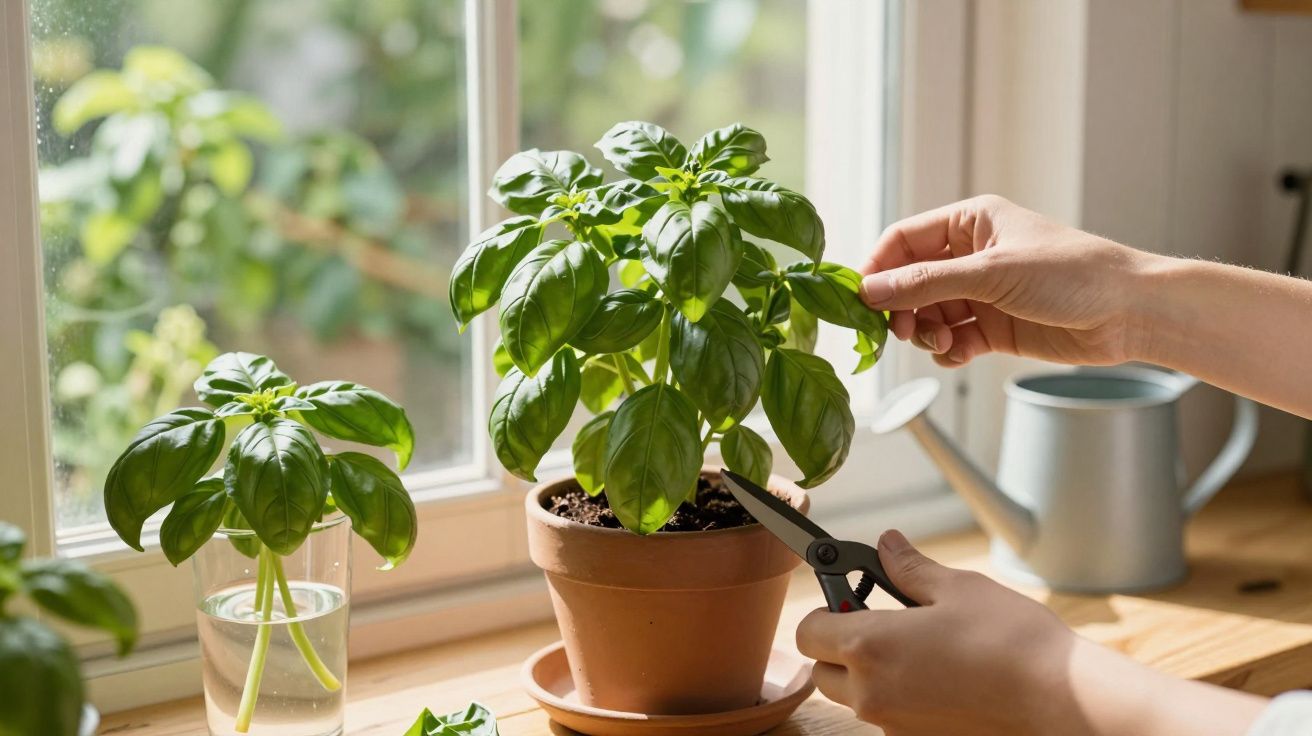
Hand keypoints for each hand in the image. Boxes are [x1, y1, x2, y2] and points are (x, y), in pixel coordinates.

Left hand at [797, 530, 1078, 734]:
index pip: (808, 630)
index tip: (851, 595)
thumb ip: (908, 568)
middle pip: (822, 669)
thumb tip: (886, 545)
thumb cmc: (1010, 641)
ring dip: (866, 673)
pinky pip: (887, 717)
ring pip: (852, 697)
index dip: (825, 609)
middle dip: (840, 644)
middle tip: (881, 620)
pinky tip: (937, 676)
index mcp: (869, 647)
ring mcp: (893, 725)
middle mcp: (871, 693)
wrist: (1059, 700)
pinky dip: (897, 696)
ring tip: (915, 648)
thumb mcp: (957, 588)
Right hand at [858, 195, 1151, 366]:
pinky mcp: (994, 329)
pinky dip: (947, 351)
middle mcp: (971, 256)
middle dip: (901, 308)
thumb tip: (869, 291)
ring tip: (940, 343)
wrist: (1131, 313)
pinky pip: (951, 340)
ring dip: (925, 333)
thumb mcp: (992, 273)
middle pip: (909, 282)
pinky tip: (960, 355)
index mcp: (970, 223)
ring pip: (927, 315)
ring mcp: (982, 294)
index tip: (861, 300)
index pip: (903, 241)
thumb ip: (925, 283)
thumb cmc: (1073, 274)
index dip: (878, 268)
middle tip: (902, 331)